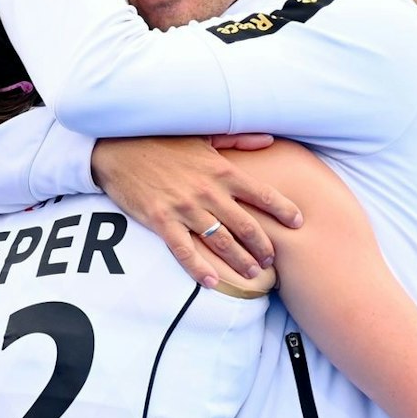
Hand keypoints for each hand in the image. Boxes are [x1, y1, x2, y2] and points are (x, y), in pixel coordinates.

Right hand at [91, 136, 302, 287]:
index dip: (284, 212)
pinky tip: (213, 282)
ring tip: (252, 275)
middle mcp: (208, 192)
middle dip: (263, 247)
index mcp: (222, 170)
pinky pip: (184, 250)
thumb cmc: (161, 141)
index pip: (263, 195)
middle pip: (247, 226)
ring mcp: (184, 208)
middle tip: (272, 261)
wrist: (118, 150)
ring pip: (221, 242)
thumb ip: (237, 140)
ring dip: (240, 261)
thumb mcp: (202, 135)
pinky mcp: (161, 221)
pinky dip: (199, 269)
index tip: (298, 224)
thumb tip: (268, 139)